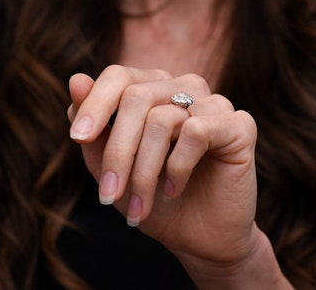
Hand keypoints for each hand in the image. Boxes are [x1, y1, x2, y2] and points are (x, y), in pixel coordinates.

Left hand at [67, 65, 290, 287]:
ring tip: (138, 207)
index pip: (119, 76)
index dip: (95, 104)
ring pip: (163, 118)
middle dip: (117, 152)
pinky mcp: (239, 125)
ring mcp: (215, 104)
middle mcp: (186, 88)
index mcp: (155, 90)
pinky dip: (177, 168)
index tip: (77, 139)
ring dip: (143, 171)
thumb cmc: (153, 199)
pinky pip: (197, 132)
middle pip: (137, 97)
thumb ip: (94, 126)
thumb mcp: (112, 166)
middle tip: (108, 196)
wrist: (198, 238)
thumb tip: (75, 79)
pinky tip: (173, 190)